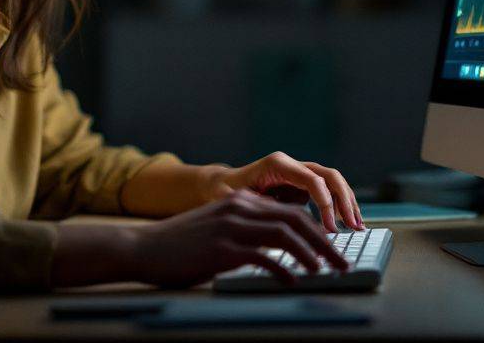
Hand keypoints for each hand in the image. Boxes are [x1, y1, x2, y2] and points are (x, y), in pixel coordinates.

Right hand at [128, 188, 349, 287]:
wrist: (143, 248)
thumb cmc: (179, 246)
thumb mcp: (216, 229)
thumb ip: (245, 232)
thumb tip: (280, 251)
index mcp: (240, 202)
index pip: (290, 211)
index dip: (316, 230)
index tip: (332, 250)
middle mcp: (239, 209)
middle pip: (295, 220)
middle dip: (323, 241)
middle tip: (341, 262)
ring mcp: (231, 227)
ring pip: (285, 235)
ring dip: (311, 255)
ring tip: (325, 272)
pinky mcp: (222, 248)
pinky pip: (264, 257)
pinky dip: (283, 268)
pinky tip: (292, 281)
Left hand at [201, 152, 362, 231]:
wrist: (220, 184)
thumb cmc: (223, 192)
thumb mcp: (233, 199)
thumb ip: (255, 206)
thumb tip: (280, 218)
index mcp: (277, 164)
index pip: (312, 179)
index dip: (325, 202)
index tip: (330, 227)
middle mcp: (291, 164)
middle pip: (328, 175)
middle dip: (344, 200)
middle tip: (353, 225)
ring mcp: (298, 173)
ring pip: (332, 181)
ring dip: (347, 202)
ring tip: (357, 225)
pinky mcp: (301, 184)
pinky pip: (327, 191)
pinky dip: (340, 205)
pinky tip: (348, 223)